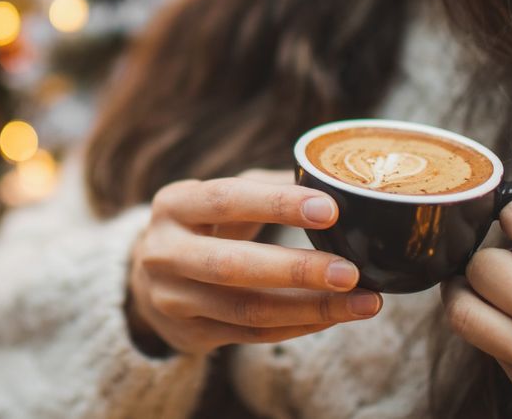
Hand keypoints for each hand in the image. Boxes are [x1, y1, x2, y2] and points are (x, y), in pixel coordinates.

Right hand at [127, 168, 381, 355]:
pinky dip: (300, 326)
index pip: (226, 200)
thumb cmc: (201, 226)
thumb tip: (333, 177)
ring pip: (248, 309)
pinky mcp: (190, 334)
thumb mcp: (217, 198)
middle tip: (351, 271)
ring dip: (312, 308)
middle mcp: (164, 252)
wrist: (146, 280)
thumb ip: (265, 187)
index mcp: (174, 204)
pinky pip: (253, 335)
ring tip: (364, 301)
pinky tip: (337, 316)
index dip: (277, 204)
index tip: (329, 209)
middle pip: (232, 265)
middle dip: (297, 270)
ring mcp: (172, 298)